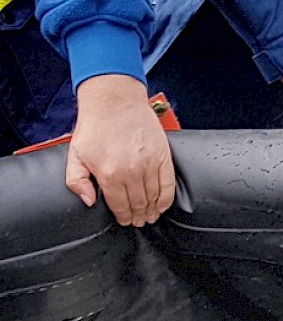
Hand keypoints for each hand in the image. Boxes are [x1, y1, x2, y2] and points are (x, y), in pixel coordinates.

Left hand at [64, 77, 175, 225]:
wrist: (114, 100)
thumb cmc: (96, 125)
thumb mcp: (75, 154)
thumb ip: (76, 182)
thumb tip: (89, 201)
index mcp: (109, 174)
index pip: (120, 206)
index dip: (124, 217)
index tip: (126, 220)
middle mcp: (131, 171)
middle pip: (139, 204)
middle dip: (138, 216)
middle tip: (138, 220)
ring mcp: (149, 164)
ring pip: (154, 197)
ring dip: (152, 210)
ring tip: (150, 215)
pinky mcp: (163, 156)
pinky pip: (168, 184)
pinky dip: (167, 198)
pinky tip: (163, 204)